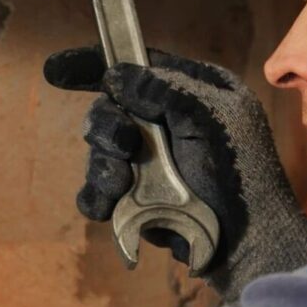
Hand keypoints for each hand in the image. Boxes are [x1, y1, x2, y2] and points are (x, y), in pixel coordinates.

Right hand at [44, 47, 306, 303]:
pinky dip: (97, 196)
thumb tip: (116, 74)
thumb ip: (165, 91)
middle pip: (109, 108)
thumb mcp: (213, 118)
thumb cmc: (243, 173)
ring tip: (122, 181)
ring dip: (103, 164)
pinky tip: (108, 202)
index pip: (137, 65)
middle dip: (107, 127)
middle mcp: (168, 123)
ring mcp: (151, 163)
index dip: (96, 64)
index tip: (56, 70)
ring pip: (99, 150)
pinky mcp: (138, 201)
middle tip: (124, 146)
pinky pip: (97, 192)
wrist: (249, 242)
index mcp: (192, 92)